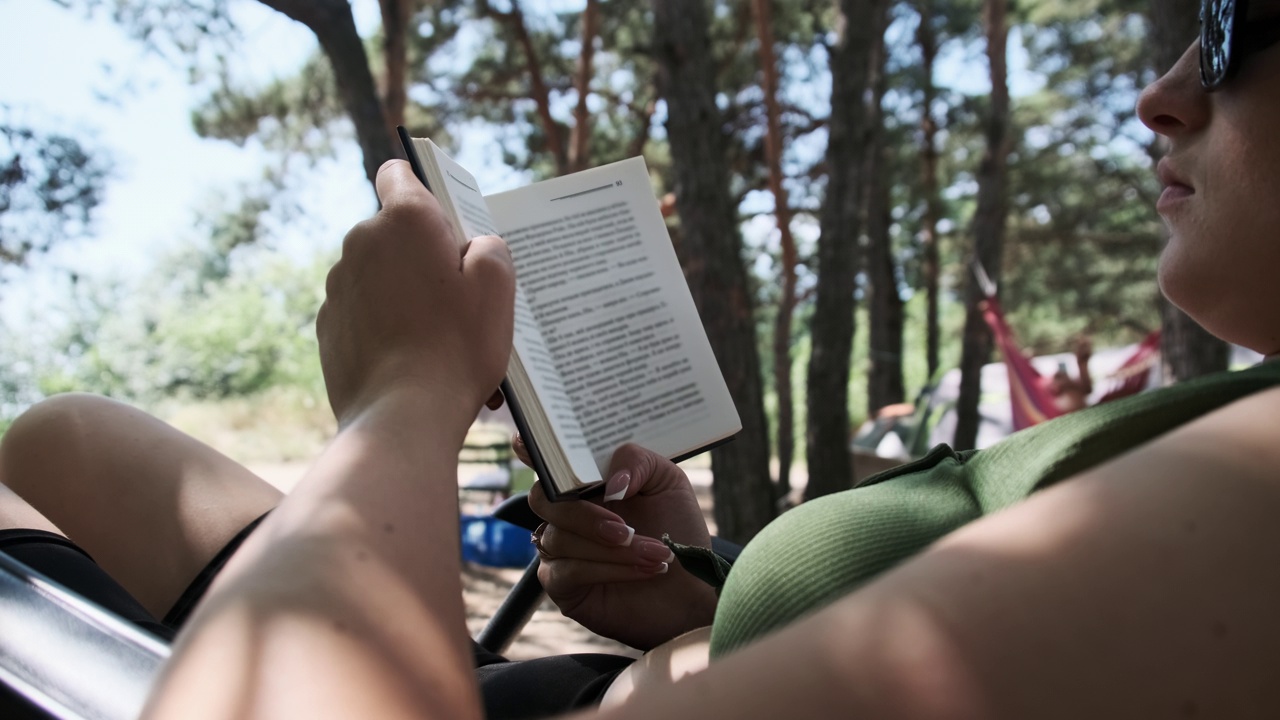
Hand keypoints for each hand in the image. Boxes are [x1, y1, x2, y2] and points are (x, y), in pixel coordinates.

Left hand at [317, 160, 514, 430]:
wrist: (403, 417)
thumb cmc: (457, 348)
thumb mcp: (498, 288)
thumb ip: (489, 248)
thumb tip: (473, 248)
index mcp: (404, 220)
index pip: (399, 173)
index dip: (422, 188)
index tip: (444, 220)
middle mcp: (361, 243)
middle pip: (397, 234)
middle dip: (426, 257)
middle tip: (461, 301)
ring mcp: (339, 286)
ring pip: (381, 277)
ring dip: (408, 296)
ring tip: (444, 342)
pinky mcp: (329, 326)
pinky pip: (365, 313)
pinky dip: (387, 327)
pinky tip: (415, 362)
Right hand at [525, 443, 718, 650]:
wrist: (692, 583)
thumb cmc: (676, 528)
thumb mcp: (668, 481)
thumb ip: (638, 461)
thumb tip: (612, 481)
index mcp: (583, 482)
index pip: (545, 461)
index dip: (528, 449)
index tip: (526, 443)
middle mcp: (565, 512)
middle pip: (542, 499)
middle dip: (585, 515)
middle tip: (627, 530)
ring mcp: (559, 548)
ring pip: (560, 538)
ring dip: (612, 549)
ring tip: (656, 553)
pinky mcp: (561, 584)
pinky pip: (568, 571)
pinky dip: (609, 568)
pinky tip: (644, 569)